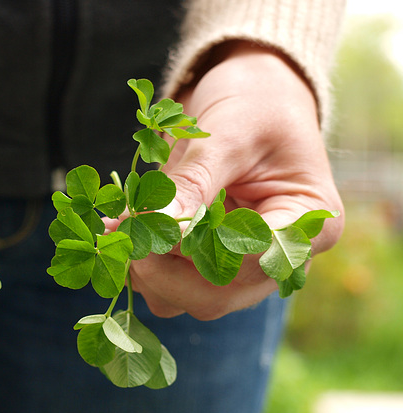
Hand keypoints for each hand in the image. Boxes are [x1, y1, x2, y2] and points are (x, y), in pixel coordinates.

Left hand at [129, 42, 343, 319]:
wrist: (250, 100)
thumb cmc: (254, 107)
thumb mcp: (229, 135)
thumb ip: (195, 182)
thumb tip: (156, 224)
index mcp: (307, 224)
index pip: (251, 259)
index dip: (197, 249)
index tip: (152, 221)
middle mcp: (278, 259)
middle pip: (217, 295)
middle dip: (162, 269)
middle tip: (123, 229)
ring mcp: (241, 268)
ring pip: (187, 299)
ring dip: (145, 271)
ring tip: (118, 226)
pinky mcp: (208, 264)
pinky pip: (170, 286)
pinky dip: (140, 265)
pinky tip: (122, 230)